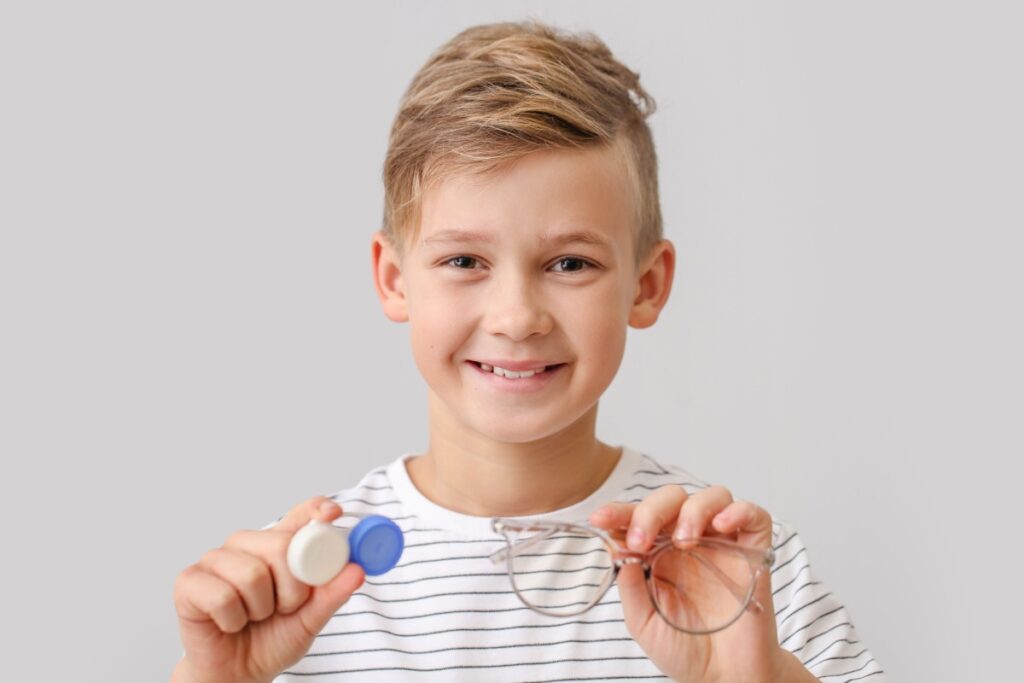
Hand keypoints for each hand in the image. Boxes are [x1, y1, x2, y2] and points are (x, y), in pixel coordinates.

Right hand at [171, 497, 364, 682]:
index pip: (299, 515)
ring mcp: (215, 559)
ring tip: (254, 617)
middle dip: (292, 588)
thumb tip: (357, 570)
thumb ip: (332, 594)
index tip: (333, 514)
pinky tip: (230, 623)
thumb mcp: (310, 619)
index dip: (316, 510)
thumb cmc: (272, 639)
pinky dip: (233, 620)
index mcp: (278, 546)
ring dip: (261, 608)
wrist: (237, 674)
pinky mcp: (189, 581)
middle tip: (284, 607)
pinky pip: (223, 596)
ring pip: (252, 574)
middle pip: (280, 546)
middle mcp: (246, 545)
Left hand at [589, 485, 798, 682]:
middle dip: (650, 511)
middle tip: (641, 540)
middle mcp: (691, 542)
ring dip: (693, 510)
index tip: (600, 520)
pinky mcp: (754, 553)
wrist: (728, 679)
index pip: (639, 518)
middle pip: (672, 499)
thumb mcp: (644, 623)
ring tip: (685, 541)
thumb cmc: (687, 651)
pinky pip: (753, 516)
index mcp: (660, 553)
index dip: (620, 513)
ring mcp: (723, 544)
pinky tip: (722, 526)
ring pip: (712, 496)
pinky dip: (738, 511)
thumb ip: (631, 587)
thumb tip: (620, 550)